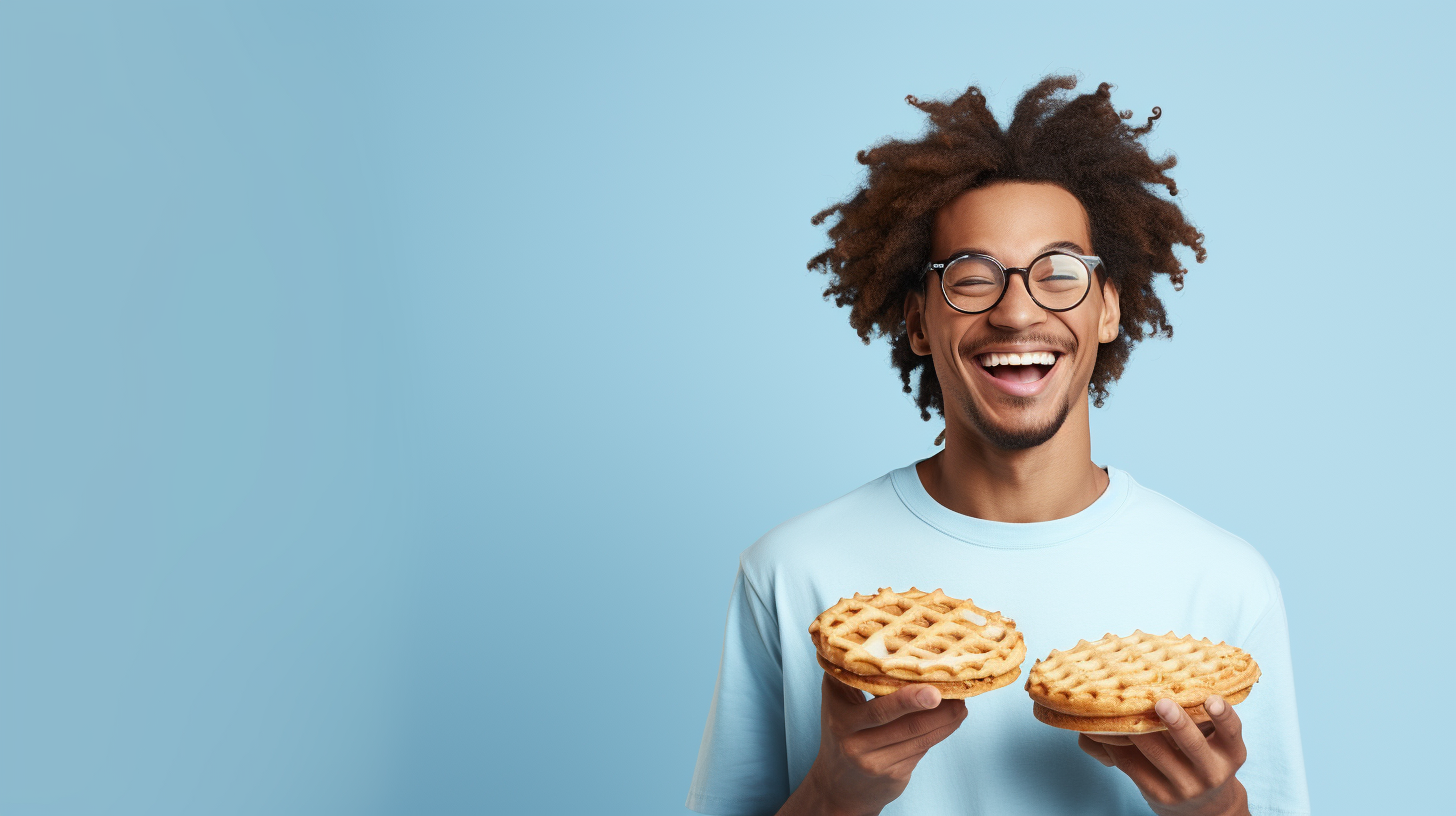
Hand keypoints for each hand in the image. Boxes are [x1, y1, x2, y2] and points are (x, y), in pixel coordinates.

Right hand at [784, 673, 966, 815]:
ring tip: (962, 700)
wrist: (837, 787)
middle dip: (937, 708)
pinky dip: (941, 731)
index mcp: (842, 722)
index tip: (932, 688)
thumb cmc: (838, 730)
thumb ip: (846, 672)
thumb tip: (868, 638)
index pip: (879, 710)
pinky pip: (923, 749)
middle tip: (958, 691)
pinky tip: (952, 718)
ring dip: (947, 719)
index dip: (907, 699)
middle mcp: (859, 746)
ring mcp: (879, 764)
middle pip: (907, 725)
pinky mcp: (896, 776)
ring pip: (921, 738)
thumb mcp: (834, 701)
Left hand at [1078, 695, 1249, 815]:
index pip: (1232, 732)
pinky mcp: (1157, 793)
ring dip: (1137, 728)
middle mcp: (1211, 773)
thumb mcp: (1215, 743)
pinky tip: (1104, 726)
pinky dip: (1115, 742)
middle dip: (1176, 723)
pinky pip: (1131, 763)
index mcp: (1230, 754)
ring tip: (1123, 705)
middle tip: (1161, 703)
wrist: (1200, 807)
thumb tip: (1168, 677)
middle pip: (1193, 745)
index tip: (1212, 698)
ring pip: (1155, 753)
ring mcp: (1184, 787)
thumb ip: (1201, 718)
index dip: (1223, 715)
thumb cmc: (1203, 758)